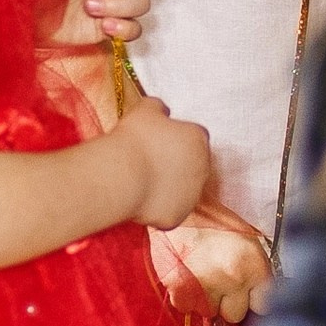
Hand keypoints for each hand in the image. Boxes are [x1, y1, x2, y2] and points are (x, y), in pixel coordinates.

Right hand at [117, 95, 209, 228]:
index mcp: (198, 138)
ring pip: (182, 191)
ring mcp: (192, 196)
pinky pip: (168, 212)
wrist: (122, 175)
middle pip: (192, 166)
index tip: (159, 142)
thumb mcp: (146, 109)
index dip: (177, 140)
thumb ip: (159, 108)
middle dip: (176, 165)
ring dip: (168, 187)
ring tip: (142, 181)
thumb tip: (161, 111)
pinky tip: (140, 199)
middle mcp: (203, 168)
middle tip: (150, 162)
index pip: (194, 138)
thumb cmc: (134, 139)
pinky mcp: (177, 217)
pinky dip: (157, 208)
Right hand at [153, 215, 274, 323]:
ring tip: (201, 275)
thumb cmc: (213, 219)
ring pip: (209, 312)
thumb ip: (254, 271)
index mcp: (254, 265)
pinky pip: (185, 306)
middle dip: (228, 303)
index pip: (262, 305)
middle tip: (220, 283)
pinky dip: (185, 296)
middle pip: (235, 315)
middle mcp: (233, 278)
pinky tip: (186, 276)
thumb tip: (257, 296)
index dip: (253, 301)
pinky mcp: (180, 289)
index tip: (247, 298)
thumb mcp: (246, 240)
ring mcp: (206, 286)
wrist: (180, 207)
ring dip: (205, 300)